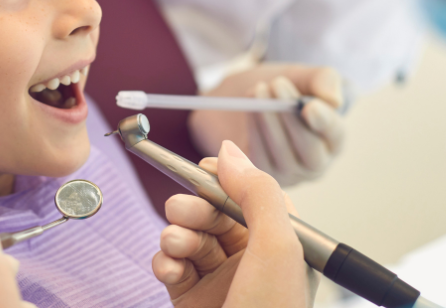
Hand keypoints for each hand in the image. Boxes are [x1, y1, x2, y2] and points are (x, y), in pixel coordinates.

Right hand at [151, 141, 317, 306]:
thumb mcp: (277, 249)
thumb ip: (257, 193)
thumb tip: (229, 152)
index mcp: (282, 244)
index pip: (251, 194)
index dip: (226, 179)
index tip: (204, 169)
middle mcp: (252, 259)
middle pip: (213, 212)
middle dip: (192, 207)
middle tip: (181, 211)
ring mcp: (220, 278)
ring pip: (188, 235)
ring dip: (175, 235)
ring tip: (176, 245)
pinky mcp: (192, 296)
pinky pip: (171, 264)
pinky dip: (164, 262)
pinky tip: (170, 269)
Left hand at [189, 64, 344, 185]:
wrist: (243, 99)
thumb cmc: (280, 88)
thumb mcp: (301, 75)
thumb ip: (323, 80)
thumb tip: (334, 100)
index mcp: (332, 139)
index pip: (335, 135)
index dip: (324, 122)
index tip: (309, 106)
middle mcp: (314, 163)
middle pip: (310, 150)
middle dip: (291, 118)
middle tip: (276, 84)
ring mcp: (287, 173)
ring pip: (282, 154)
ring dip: (269, 120)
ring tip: (259, 89)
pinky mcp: (260, 175)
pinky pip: (259, 158)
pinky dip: (254, 131)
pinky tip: (249, 107)